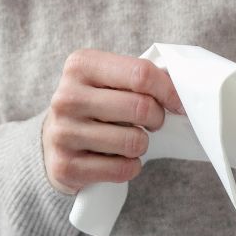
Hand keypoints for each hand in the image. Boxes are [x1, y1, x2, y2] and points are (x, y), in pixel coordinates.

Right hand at [41, 49, 185, 195]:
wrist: (52, 141)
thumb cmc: (93, 106)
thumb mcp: (107, 79)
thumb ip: (139, 76)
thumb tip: (182, 86)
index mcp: (80, 65)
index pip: (140, 73)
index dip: (169, 90)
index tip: (178, 103)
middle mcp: (66, 97)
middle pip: (141, 107)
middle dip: (157, 118)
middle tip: (152, 122)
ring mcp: (63, 133)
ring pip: (133, 141)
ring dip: (142, 144)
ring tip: (129, 139)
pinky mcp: (65, 166)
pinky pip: (122, 169)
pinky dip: (130, 166)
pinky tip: (118, 159)